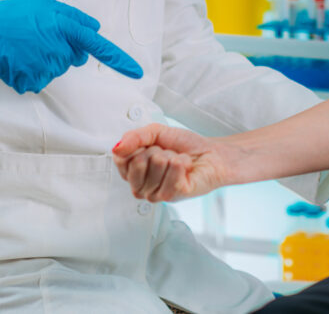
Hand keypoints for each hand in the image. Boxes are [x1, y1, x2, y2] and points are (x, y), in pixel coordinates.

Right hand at [0, 0, 142, 93]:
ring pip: (58, 68)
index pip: (97, 44)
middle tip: (38, 36)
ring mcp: (45, 67)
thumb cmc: (13, 16)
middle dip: (64, 48)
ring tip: (24, 46)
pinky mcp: (32, 81)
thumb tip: (96, 28)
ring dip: (46, 59)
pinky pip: (42, 79)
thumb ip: (73, 17)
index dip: (118, 59)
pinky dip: (32, 71)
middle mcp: (58, 48)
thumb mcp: (44, 5)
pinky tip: (18, 59)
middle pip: (76, 57)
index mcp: (63, 27)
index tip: (137, 72)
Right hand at [112, 123, 234, 201]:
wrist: (211, 153)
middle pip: (138, 161)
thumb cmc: (184, 146)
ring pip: (156, 164)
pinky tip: (186, 167)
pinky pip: (172, 170)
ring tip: (178, 161)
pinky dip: (183, 162)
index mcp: (133, 173)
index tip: (153, 146)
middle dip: (157, 150)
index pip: (121, 158)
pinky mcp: (173, 196)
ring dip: (172, 156)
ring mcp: (156, 194)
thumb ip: (134, 137)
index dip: (139, 145)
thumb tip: (117, 149)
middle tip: (168, 154)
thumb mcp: (155, 133)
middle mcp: (141, 188)